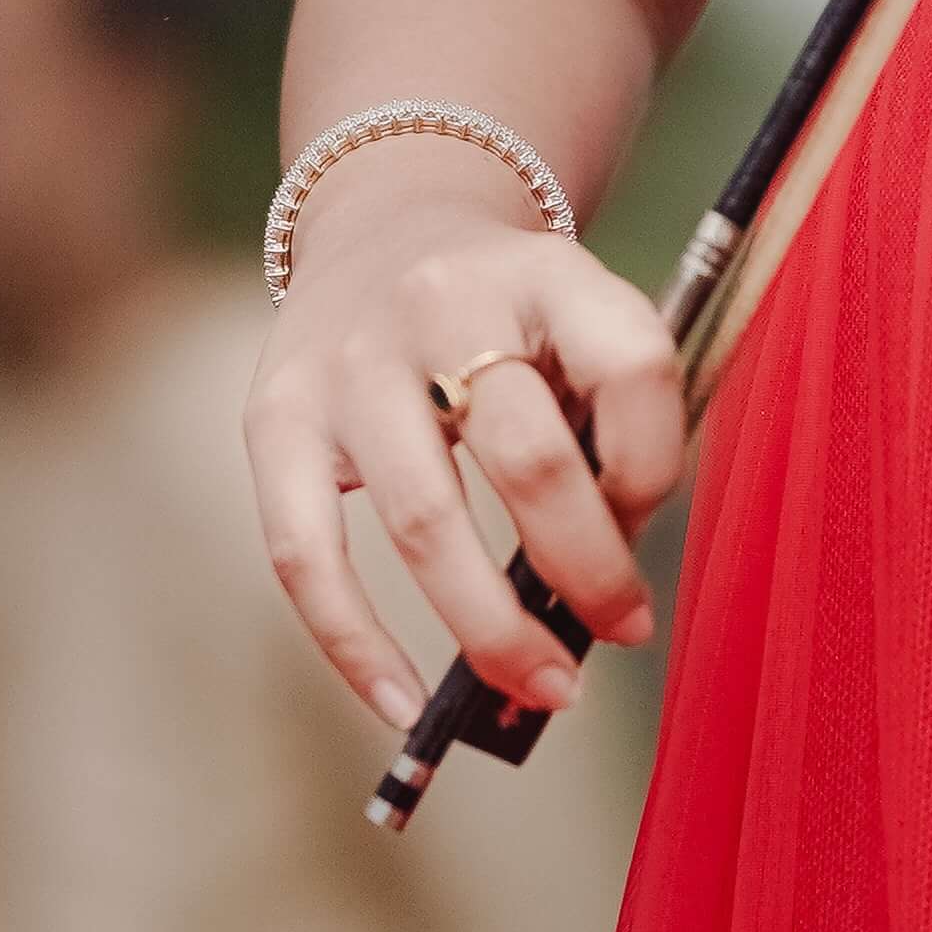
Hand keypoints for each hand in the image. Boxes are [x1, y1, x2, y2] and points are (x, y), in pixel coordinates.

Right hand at [243, 163, 683, 739]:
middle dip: (588, 569)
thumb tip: (606, 600)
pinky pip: (305, 556)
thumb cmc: (512, 315)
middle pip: (529, 457)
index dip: (657, 464)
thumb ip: (610, 426)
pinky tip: (405, 705)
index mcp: (546, 270)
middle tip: (623, 630)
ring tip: (543, 686)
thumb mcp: (580, 322)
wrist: (386, 226)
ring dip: (492, 627)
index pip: (633, 367)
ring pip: (423, 519)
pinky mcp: (275, 416)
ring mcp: (348, 361)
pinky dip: (356, 647)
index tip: (648, 519)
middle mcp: (442, 303)